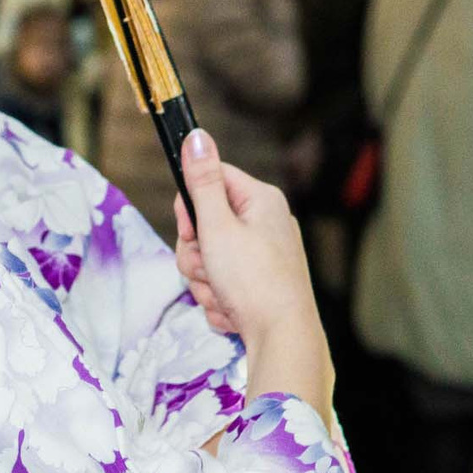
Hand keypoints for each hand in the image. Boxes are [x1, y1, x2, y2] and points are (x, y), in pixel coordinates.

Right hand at [172, 133, 332, 425]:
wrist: (282, 338)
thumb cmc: (253, 280)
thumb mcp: (218, 226)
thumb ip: (202, 182)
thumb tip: (196, 135)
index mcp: (261, 200)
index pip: (212, 180)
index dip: (191, 208)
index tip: (189, 229)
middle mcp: (266, 224)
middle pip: (206, 226)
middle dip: (196, 255)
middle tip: (207, 268)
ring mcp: (264, 257)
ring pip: (210, 261)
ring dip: (205, 282)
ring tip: (223, 296)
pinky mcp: (260, 285)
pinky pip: (223, 286)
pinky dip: (220, 301)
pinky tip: (234, 312)